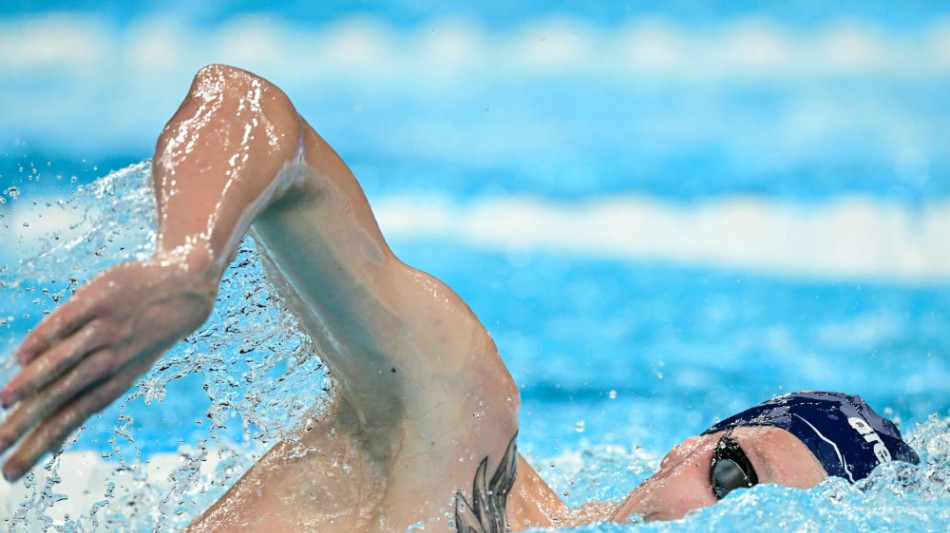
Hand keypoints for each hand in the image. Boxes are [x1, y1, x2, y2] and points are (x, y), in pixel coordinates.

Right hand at [0, 258, 217, 480]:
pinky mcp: (101, 300)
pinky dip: (46, 337)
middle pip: (61, 398)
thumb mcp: (124, 370)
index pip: (68, 421)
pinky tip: (22, 356)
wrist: (187, 289)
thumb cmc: (143, 334)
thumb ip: (86, 397)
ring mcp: (105, 331)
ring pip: (64, 361)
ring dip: (33, 381)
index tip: (10, 473)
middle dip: (26, 424)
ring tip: (5, 402)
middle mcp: (109, 361)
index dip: (39, 446)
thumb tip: (54, 440)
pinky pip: (68, 321)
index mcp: (111, 383)